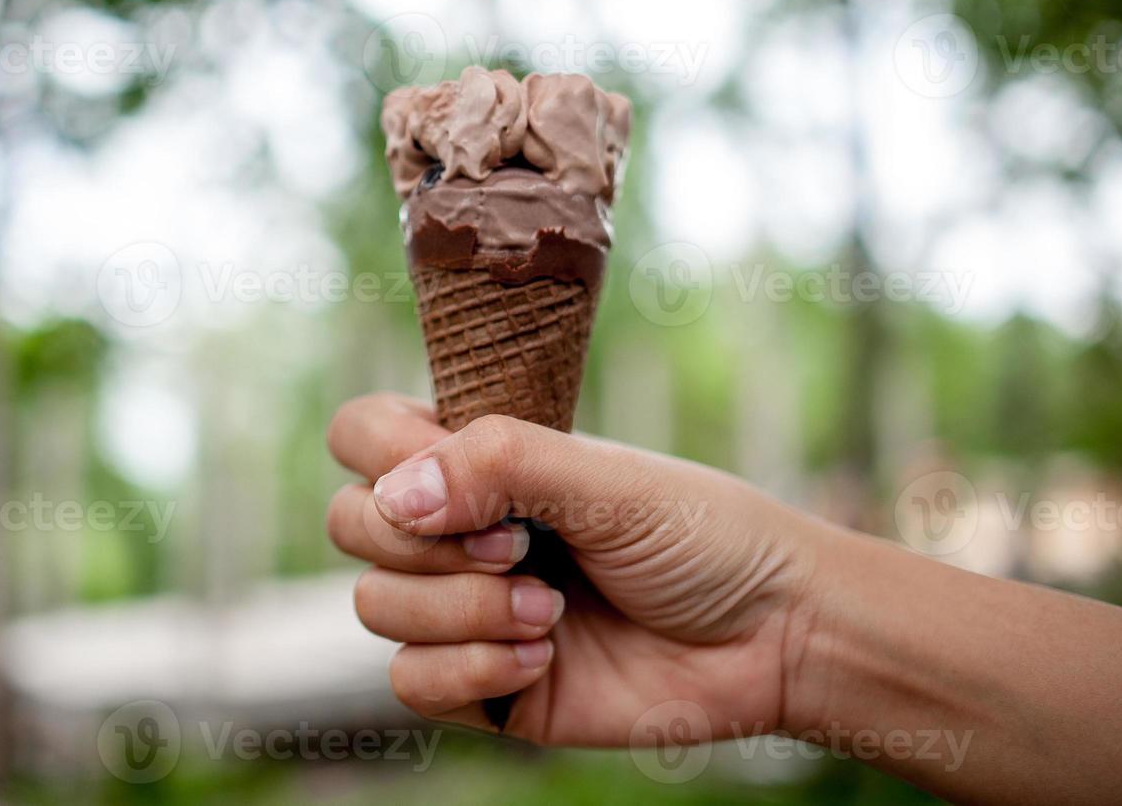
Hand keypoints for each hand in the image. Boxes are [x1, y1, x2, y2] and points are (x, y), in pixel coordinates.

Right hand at [325, 393, 822, 744]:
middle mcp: (461, 530)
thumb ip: (500, 463)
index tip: (469, 482)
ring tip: (550, 610)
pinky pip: (408, 682)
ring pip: (375, 607)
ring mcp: (466, 609)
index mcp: (482, 460)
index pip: (364, 435)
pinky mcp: (482, 687)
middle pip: (351, 524)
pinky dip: (469, 669)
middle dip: (424, 544)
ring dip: (461, 611)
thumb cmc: (701, 535)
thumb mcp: (605, 477)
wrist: (770, 636)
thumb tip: (395, 496)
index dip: (386, 457)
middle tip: (520, 548)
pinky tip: (542, 657)